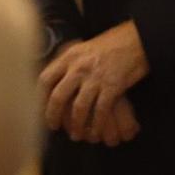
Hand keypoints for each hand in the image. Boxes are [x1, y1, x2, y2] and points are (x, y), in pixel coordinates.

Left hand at [40, 22, 149, 143]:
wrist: (135, 40)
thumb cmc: (109, 44)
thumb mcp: (82, 49)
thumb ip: (67, 63)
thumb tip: (54, 80)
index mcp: (69, 57)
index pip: (45, 79)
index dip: (39, 97)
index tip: (39, 108)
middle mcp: (78, 68)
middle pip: (59, 96)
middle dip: (53, 115)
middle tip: (54, 126)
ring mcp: (95, 78)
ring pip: (79, 108)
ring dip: (76, 124)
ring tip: (76, 134)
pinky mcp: (113, 87)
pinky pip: (101, 111)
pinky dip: (97, 124)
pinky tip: (96, 131)